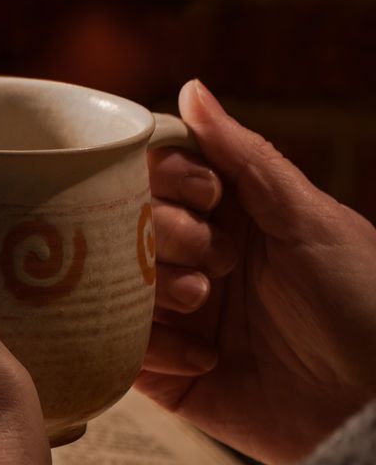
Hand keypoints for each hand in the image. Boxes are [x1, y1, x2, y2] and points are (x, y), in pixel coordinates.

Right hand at [141, 80, 375, 464]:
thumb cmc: (367, 302)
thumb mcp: (310, 218)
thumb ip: (245, 157)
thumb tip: (190, 88)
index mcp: (234, 217)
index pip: (160, 177)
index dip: (166, 180)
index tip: (205, 198)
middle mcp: (199, 262)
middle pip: (126, 229)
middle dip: (161, 237)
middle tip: (214, 260)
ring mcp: (181, 320)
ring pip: (114, 288)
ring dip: (154, 292)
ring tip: (205, 307)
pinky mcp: (170, 376)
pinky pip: (122, 352)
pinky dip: (152, 350)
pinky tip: (205, 359)